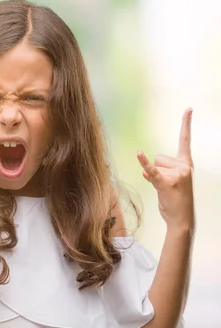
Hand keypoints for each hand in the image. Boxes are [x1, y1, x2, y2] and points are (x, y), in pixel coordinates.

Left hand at [137, 108, 194, 231]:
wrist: (181, 218)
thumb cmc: (176, 200)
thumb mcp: (171, 182)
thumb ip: (159, 172)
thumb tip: (145, 171)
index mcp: (186, 163)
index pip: (185, 140)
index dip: (186, 124)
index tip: (188, 108)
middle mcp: (184, 166)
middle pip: (159, 157)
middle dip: (158, 170)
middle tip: (167, 185)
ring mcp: (176, 174)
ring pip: (154, 164)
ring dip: (154, 177)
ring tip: (165, 189)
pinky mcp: (165, 183)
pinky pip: (152, 170)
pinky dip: (144, 164)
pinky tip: (139, 154)